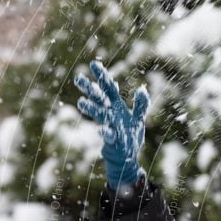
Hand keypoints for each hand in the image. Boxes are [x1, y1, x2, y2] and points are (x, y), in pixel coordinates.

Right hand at [74, 61, 149, 189]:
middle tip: (78, 79)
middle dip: (90, 89)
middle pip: (100, 99)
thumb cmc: (130, 136)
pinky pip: (109, 135)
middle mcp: (111, 114)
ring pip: (100, 115)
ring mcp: (110, 126)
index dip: (102, 76)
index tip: (93, 64)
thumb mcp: (138, 119)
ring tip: (81, 103)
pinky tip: (102, 130)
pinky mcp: (113, 140)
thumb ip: (141, 105)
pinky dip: (106, 132)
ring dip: (91, 109)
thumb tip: (142, 89)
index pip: (109, 88)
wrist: (127, 156)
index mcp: (117, 107)